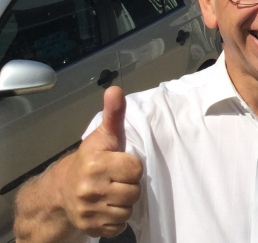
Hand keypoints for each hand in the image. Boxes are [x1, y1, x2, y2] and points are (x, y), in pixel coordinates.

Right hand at [58, 87, 142, 237]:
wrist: (61, 190)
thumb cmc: (91, 159)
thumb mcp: (104, 135)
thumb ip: (114, 114)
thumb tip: (115, 89)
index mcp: (96, 164)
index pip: (136, 169)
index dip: (132, 166)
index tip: (121, 164)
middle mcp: (90, 189)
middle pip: (133, 192)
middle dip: (129, 185)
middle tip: (117, 179)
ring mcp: (89, 211)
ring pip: (128, 210)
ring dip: (124, 202)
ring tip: (112, 192)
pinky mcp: (90, 227)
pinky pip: (118, 225)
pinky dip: (116, 218)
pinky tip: (107, 207)